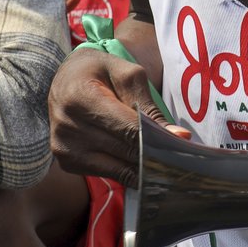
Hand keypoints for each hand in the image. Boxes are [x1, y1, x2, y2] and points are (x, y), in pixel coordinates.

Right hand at [48, 49, 189, 186]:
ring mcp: (65, 148)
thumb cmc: (100, 73)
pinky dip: (128, 171)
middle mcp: (67, 126)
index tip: (183, 145)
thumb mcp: (127, 76)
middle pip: (125, 150)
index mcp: (81, 97)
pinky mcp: (67, 163)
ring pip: (119, 169)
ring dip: (144, 167)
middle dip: (156, 154)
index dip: (158, 139)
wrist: (64, 78)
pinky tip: (141, 163)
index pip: (128, 128)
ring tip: (165, 161)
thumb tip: (178, 138)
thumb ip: (150, 107)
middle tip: (182, 158)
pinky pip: (108, 174)